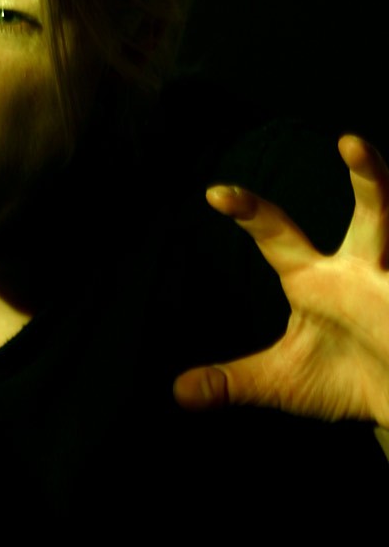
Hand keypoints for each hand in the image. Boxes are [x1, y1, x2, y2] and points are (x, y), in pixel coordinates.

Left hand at [174, 135, 388, 426]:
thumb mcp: (280, 381)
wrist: (388, 405)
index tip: (214, 193)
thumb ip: (232, 382)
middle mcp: (362, 271)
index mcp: (316, 278)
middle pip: (372, 214)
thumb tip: (179, 392)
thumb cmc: (337, 379)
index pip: (277, 235)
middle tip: (350, 141)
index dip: (249, 213)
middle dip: (368, 179)